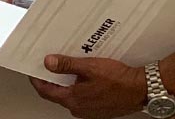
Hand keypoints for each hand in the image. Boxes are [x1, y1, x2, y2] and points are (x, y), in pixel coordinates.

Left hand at [29, 55, 146, 118]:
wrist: (141, 90)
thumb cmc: (119, 80)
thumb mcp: (89, 67)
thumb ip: (67, 65)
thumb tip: (49, 63)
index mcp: (73, 99)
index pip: (46, 91)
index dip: (37, 80)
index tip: (33, 70)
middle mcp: (79, 109)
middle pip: (57, 94)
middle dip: (52, 80)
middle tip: (50, 66)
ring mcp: (89, 111)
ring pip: (71, 96)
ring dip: (67, 83)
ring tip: (70, 68)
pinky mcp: (99, 109)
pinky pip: (83, 98)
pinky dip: (80, 88)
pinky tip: (86, 77)